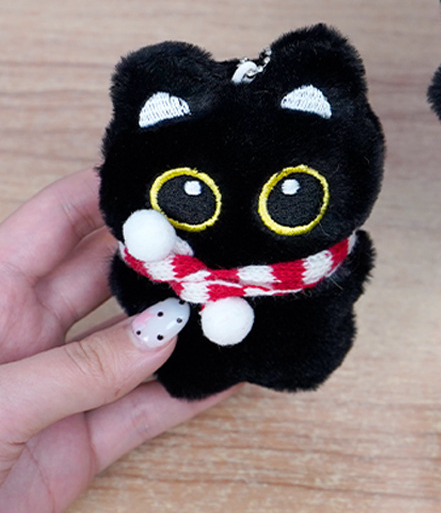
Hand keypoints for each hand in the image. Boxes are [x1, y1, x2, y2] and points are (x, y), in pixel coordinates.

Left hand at [0, 169, 232, 511]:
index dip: (98, 195)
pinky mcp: (80, 444)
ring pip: (133, 342)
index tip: (155, 177)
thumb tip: (163, 331)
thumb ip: (79, 368)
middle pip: (103, 278)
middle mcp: (26, 336)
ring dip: (181, 325)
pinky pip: (143, 410)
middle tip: (214, 239)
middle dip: (156, 257)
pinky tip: (228, 372)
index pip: (49, 226)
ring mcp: (60, 389)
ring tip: (232, 299)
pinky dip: (187, 394)